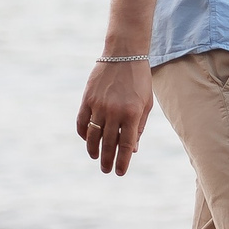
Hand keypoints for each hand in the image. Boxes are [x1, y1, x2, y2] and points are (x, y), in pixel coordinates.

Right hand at [75, 59, 151, 175]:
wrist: (124, 55)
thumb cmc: (139, 81)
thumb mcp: (146, 104)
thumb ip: (138, 127)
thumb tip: (133, 149)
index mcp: (132, 113)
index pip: (126, 144)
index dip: (123, 161)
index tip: (120, 172)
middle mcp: (114, 111)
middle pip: (108, 143)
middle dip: (107, 160)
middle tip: (106, 170)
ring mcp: (99, 105)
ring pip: (93, 136)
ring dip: (93, 150)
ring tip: (96, 157)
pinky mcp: (87, 99)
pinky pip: (82, 122)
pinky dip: (84, 133)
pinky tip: (87, 139)